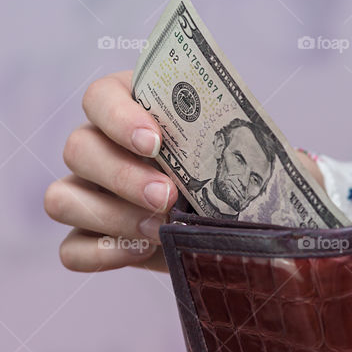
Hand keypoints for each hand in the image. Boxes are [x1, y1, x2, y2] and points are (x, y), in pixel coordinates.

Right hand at [45, 70, 325, 272]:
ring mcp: (90, 194)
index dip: (120, 116)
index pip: (101, 97)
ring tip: (159, 229)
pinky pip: (71, 249)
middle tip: (168, 197)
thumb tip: (288, 164)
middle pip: (78, 148)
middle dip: (122, 175)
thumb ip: (263, 153)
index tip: (156, 141)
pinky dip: (100, 253)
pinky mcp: (92, 239)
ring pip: (62, 198)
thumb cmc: (245, 179)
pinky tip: (140, 251)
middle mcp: (102, 146)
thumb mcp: (259, 160)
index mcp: (136, 108)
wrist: (241, 225)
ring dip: (109, 215)